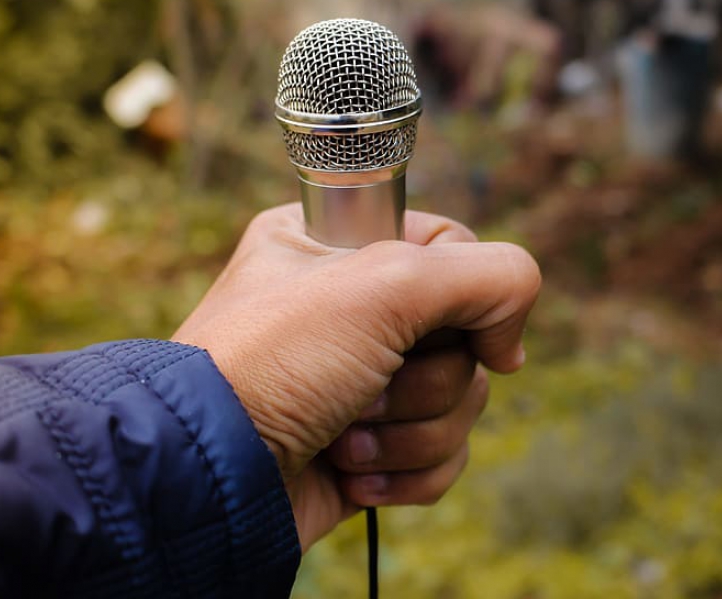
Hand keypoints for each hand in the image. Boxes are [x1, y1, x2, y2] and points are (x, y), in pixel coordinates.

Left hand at [172, 204, 540, 550]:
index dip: (464, 292)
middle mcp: (354, 306)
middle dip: (425, 378)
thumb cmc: (274, 364)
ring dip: (411, 430)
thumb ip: (485, 275)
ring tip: (347, 436)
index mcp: (340, 242)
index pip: (454, 247)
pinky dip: (407, 471)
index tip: (438, 327)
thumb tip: (510, 345)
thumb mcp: (383, 285)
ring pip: (463, 399)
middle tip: (366, 385)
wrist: (211, 478)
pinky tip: (351, 471)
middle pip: (467, 334)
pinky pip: (443, 454)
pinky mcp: (374, 444)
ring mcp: (365, 378)